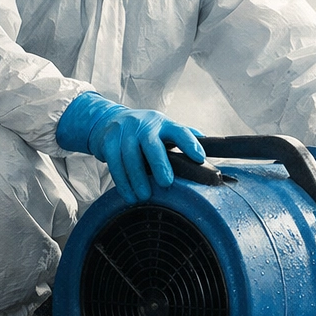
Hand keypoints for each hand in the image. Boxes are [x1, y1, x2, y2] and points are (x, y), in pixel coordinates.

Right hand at [56, 92, 204, 201]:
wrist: (106, 120)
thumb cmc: (140, 130)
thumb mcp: (162, 128)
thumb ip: (182, 136)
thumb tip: (209, 143)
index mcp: (162, 124)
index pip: (179, 131)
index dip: (190, 143)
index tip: (199, 157)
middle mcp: (144, 125)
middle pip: (151, 144)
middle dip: (159, 164)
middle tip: (166, 183)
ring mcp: (124, 132)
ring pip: (130, 156)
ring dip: (137, 179)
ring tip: (144, 195)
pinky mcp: (108, 141)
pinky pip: (115, 163)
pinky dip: (122, 182)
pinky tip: (129, 194)